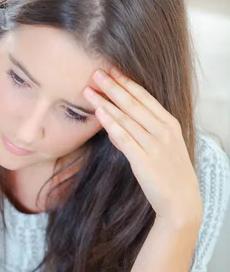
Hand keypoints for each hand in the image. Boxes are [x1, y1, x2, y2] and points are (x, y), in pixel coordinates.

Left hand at [83, 67, 202, 226]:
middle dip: (113, 86)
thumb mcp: (160, 148)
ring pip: (126, 118)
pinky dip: (111, 124)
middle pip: (133, 103)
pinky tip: (99, 113)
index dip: (126, 82)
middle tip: (96, 72)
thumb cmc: (169, 174)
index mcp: (170, 123)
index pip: (145, 97)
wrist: (181, 201)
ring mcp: (154, 145)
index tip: (111, 70)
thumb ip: (137, 135)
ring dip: (105, 102)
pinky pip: (124, 137)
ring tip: (89, 90)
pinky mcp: (144, 160)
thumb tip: (114, 125)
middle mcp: (163, 131)